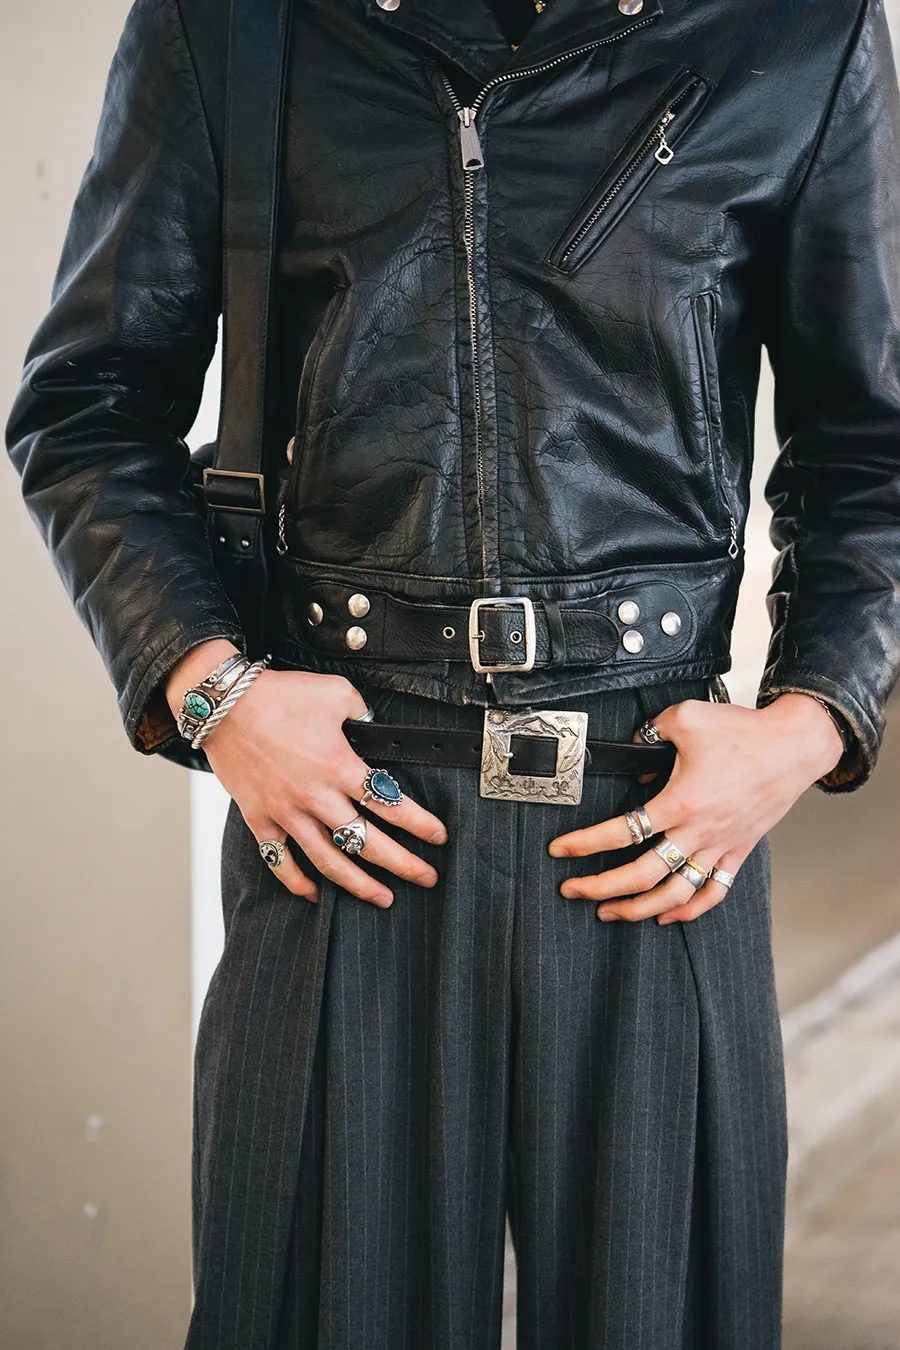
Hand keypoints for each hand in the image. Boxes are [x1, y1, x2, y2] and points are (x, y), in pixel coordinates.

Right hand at [167, 647, 447, 905]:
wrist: (224, 704)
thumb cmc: (279, 695)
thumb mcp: (335, 692)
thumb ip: (361, 712)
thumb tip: (371, 726)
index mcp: (339, 766)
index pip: (390, 804)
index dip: (420, 824)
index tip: (438, 836)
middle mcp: (316, 797)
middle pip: (368, 843)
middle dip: (403, 865)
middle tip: (427, 878)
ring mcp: (286, 813)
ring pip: (329, 862)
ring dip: (359, 885)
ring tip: (382, 898)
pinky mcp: (260, 819)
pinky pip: (280, 861)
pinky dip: (298, 882)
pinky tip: (316, 895)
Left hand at [547, 693, 843, 923]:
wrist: (794, 746)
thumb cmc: (743, 731)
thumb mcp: (686, 717)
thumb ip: (650, 732)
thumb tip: (633, 751)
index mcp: (680, 801)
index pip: (622, 831)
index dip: (585, 844)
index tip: (559, 850)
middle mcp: (699, 832)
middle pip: (642, 875)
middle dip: (601, 887)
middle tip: (572, 890)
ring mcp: (720, 846)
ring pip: (676, 894)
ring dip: (639, 909)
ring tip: (610, 912)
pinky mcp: (739, 851)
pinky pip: (714, 892)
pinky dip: (689, 911)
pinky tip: (666, 916)